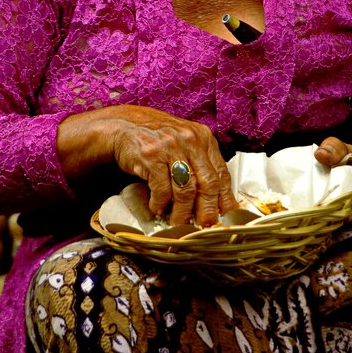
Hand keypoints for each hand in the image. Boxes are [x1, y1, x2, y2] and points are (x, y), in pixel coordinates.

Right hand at [57, 105, 238, 226]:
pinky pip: (162, 188)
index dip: (225, 198)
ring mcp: (171, 147)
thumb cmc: (158, 140)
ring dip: (182, 212)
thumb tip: (215, 200)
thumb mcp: (185, 144)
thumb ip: (200, 164)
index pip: (221, 173)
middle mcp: (190, 140)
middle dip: (207, 209)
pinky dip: (160, 203)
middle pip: (207, 183)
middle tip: (205, 225)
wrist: (124, 126)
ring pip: (186, 189)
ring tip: (178, 223)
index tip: (227, 216)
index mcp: (204, 138)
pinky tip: (157, 208)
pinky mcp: (151, 156)